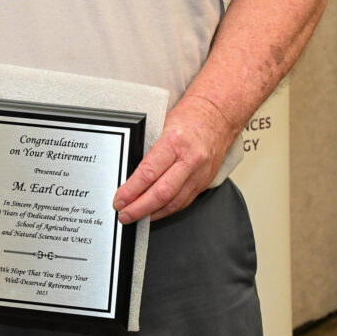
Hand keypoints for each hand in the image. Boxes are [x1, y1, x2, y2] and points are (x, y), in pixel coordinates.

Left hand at [112, 94, 235, 223]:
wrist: (216, 118)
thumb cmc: (187, 119)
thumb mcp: (161, 125)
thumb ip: (147, 149)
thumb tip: (127, 171)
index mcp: (174, 142)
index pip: (149, 172)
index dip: (131, 190)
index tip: (119, 199)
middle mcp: (189, 160)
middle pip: (162, 193)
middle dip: (140, 208)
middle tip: (124, 214)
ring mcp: (199, 174)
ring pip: (174, 202)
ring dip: (153, 213)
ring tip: (136, 217)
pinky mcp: (204, 183)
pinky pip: (184, 202)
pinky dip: (167, 210)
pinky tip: (155, 213)